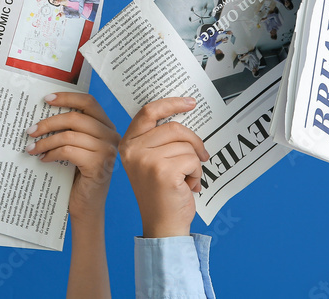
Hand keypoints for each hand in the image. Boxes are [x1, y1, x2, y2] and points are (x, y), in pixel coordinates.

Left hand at [26, 93, 118, 222]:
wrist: (86, 206)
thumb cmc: (79, 176)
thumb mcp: (76, 146)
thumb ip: (70, 129)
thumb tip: (43, 112)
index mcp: (107, 127)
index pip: (89, 102)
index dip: (67, 97)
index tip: (46, 99)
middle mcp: (111, 136)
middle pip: (76, 117)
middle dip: (49, 122)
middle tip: (31, 130)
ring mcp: (107, 151)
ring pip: (69, 135)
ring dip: (46, 141)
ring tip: (32, 148)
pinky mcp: (98, 165)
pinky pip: (68, 151)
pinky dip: (52, 153)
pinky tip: (43, 159)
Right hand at [118, 97, 209, 238]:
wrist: (163, 225)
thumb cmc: (161, 193)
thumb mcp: (150, 160)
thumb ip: (158, 139)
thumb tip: (181, 116)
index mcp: (128, 144)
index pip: (149, 112)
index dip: (171, 104)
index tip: (189, 102)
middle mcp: (133, 150)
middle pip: (174, 128)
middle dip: (193, 141)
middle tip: (201, 155)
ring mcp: (147, 160)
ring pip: (186, 145)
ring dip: (194, 162)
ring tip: (186, 178)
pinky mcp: (163, 172)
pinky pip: (192, 160)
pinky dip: (196, 173)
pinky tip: (187, 186)